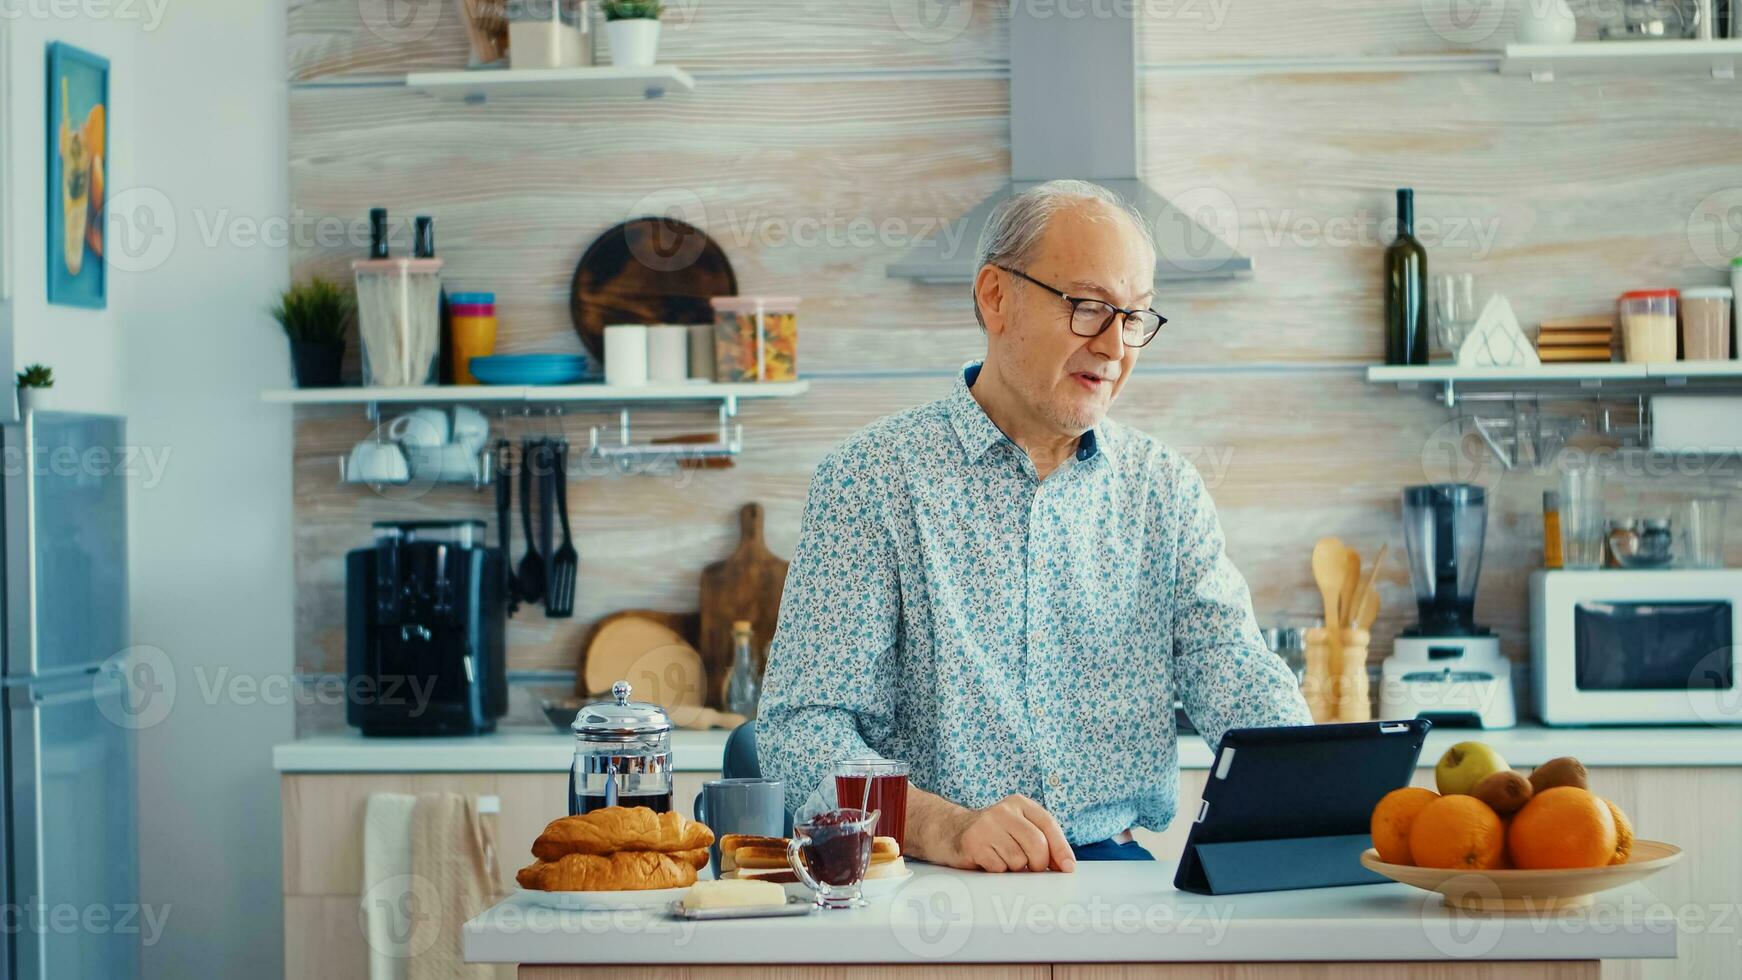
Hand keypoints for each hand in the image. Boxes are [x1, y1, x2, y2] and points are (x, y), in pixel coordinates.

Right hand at [954, 794, 1075, 872]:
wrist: (948, 829)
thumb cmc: (991, 834)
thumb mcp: (1017, 828)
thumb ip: (1041, 840)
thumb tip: (1065, 865)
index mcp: (1019, 803)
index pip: (1048, 825)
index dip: (1061, 848)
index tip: (1067, 868)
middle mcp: (1004, 810)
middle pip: (1037, 845)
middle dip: (1038, 864)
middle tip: (1029, 868)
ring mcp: (987, 825)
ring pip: (1018, 860)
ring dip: (1014, 869)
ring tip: (1002, 859)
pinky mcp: (973, 842)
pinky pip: (999, 868)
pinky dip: (998, 871)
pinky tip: (988, 861)